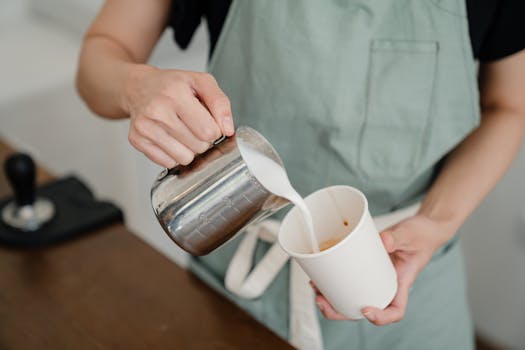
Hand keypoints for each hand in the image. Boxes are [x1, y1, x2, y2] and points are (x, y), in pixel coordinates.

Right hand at [123, 65, 233, 167]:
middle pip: (198, 147)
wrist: (139, 87)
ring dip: (188, 149)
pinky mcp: (137, 140)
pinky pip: (168, 163)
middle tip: (193, 125)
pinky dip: (173, 154)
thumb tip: (227, 129)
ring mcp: (145, 127)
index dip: (214, 130)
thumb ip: (221, 103)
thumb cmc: (172, 85)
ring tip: (181, 131)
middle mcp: (157, 110)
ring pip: (184, 158)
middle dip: (202, 139)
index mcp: (176, 93)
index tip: (207, 121)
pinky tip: (169, 137)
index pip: (208, 131)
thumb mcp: (201, 82)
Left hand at [313, 214, 453, 324]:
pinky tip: (320, 276)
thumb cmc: (420, 235)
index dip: (380, 317)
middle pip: (365, 310)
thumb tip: (383, 241)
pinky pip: (350, 280)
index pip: (395, 311)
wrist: (421, 228)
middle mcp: (386, 285)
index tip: (365, 310)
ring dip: (333, 299)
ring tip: (315, 289)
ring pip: (354, 297)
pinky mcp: (365, 267)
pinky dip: (335, 281)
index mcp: (401, 284)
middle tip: (321, 302)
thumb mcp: (410, 234)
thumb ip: (396, 237)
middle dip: (341, 311)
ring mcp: (374, 277)